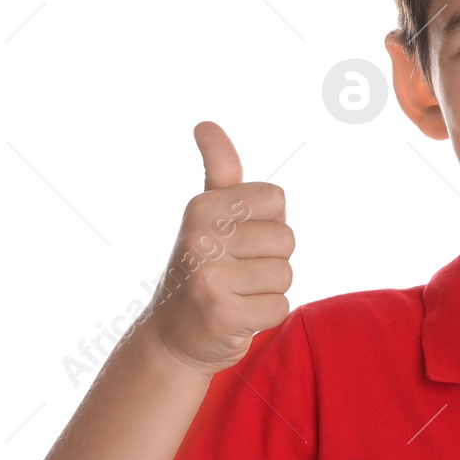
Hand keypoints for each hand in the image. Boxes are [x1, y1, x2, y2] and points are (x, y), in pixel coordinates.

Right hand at [145, 121, 294, 374]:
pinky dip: (264, 317)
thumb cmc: (201, 267)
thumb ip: (219, 170)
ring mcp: (210, 277)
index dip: (267, 223)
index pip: (277, 200)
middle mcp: (201, 238)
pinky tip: (236, 316)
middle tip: (236, 273)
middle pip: (286, 239)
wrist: (173, 336)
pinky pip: (280, 308)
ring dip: (267, 290)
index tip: (238, 240)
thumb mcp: (206, 215)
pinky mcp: (223, 314)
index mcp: (202, 207)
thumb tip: (205, 124)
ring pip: (286, 275)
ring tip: (236, 294)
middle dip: (270, 260)